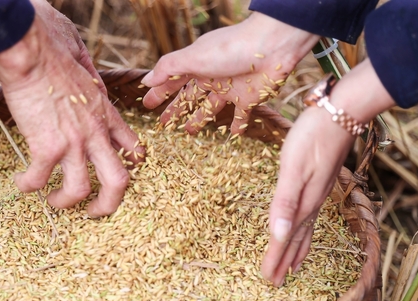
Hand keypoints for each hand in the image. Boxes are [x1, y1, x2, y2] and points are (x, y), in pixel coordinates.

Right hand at [0, 7, 143, 216]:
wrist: (29, 47)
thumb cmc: (50, 42)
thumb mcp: (82, 57)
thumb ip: (87, 72)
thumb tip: (81, 68)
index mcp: (106, 113)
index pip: (132, 147)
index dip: (128, 165)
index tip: (113, 171)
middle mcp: (96, 133)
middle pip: (118, 182)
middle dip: (108, 204)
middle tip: (93, 212)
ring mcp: (73, 142)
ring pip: (80, 190)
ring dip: (65, 202)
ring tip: (52, 200)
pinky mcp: (46, 147)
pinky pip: (39, 179)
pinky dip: (28, 185)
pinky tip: (20, 183)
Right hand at [141, 12, 317, 134]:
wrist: (271, 46)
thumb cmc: (229, 48)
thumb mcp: (192, 57)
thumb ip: (168, 69)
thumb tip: (146, 81)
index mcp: (196, 65)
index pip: (172, 81)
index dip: (159, 93)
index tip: (147, 105)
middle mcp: (211, 77)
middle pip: (189, 97)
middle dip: (176, 110)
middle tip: (163, 124)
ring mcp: (230, 89)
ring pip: (210, 108)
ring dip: (199, 119)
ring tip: (189, 132)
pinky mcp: (249, 98)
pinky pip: (240, 116)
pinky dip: (236, 126)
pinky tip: (231, 136)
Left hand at [261, 59, 395, 285]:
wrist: (341, 113)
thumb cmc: (312, 137)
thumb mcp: (293, 168)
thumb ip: (284, 202)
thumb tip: (278, 235)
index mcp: (304, 203)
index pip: (286, 238)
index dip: (276, 259)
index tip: (268, 279)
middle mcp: (313, 203)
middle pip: (296, 239)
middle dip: (285, 261)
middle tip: (276, 282)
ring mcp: (318, 194)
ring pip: (305, 230)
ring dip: (296, 250)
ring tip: (291, 267)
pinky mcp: (321, 183)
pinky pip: (311, 217)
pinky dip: (305, 231)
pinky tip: (303, 229)